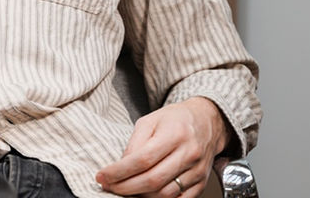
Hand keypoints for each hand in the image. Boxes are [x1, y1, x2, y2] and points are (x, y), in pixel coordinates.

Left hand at [95, 97, 228, 197]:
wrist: (206, 122)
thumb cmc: (175, 119)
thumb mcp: (150, 120)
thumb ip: (135, 142)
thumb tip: (121, 164)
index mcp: (174, 134)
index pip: (142, 159)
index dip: (120, 171)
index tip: (103, 176)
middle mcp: (188, 154)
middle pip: (152, 180)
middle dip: (126, 187)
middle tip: (109, 186)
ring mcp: (197, 171)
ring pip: (165, 194)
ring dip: (141, 196)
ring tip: (126, 189)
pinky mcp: (201, 183)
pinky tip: (146, 194)